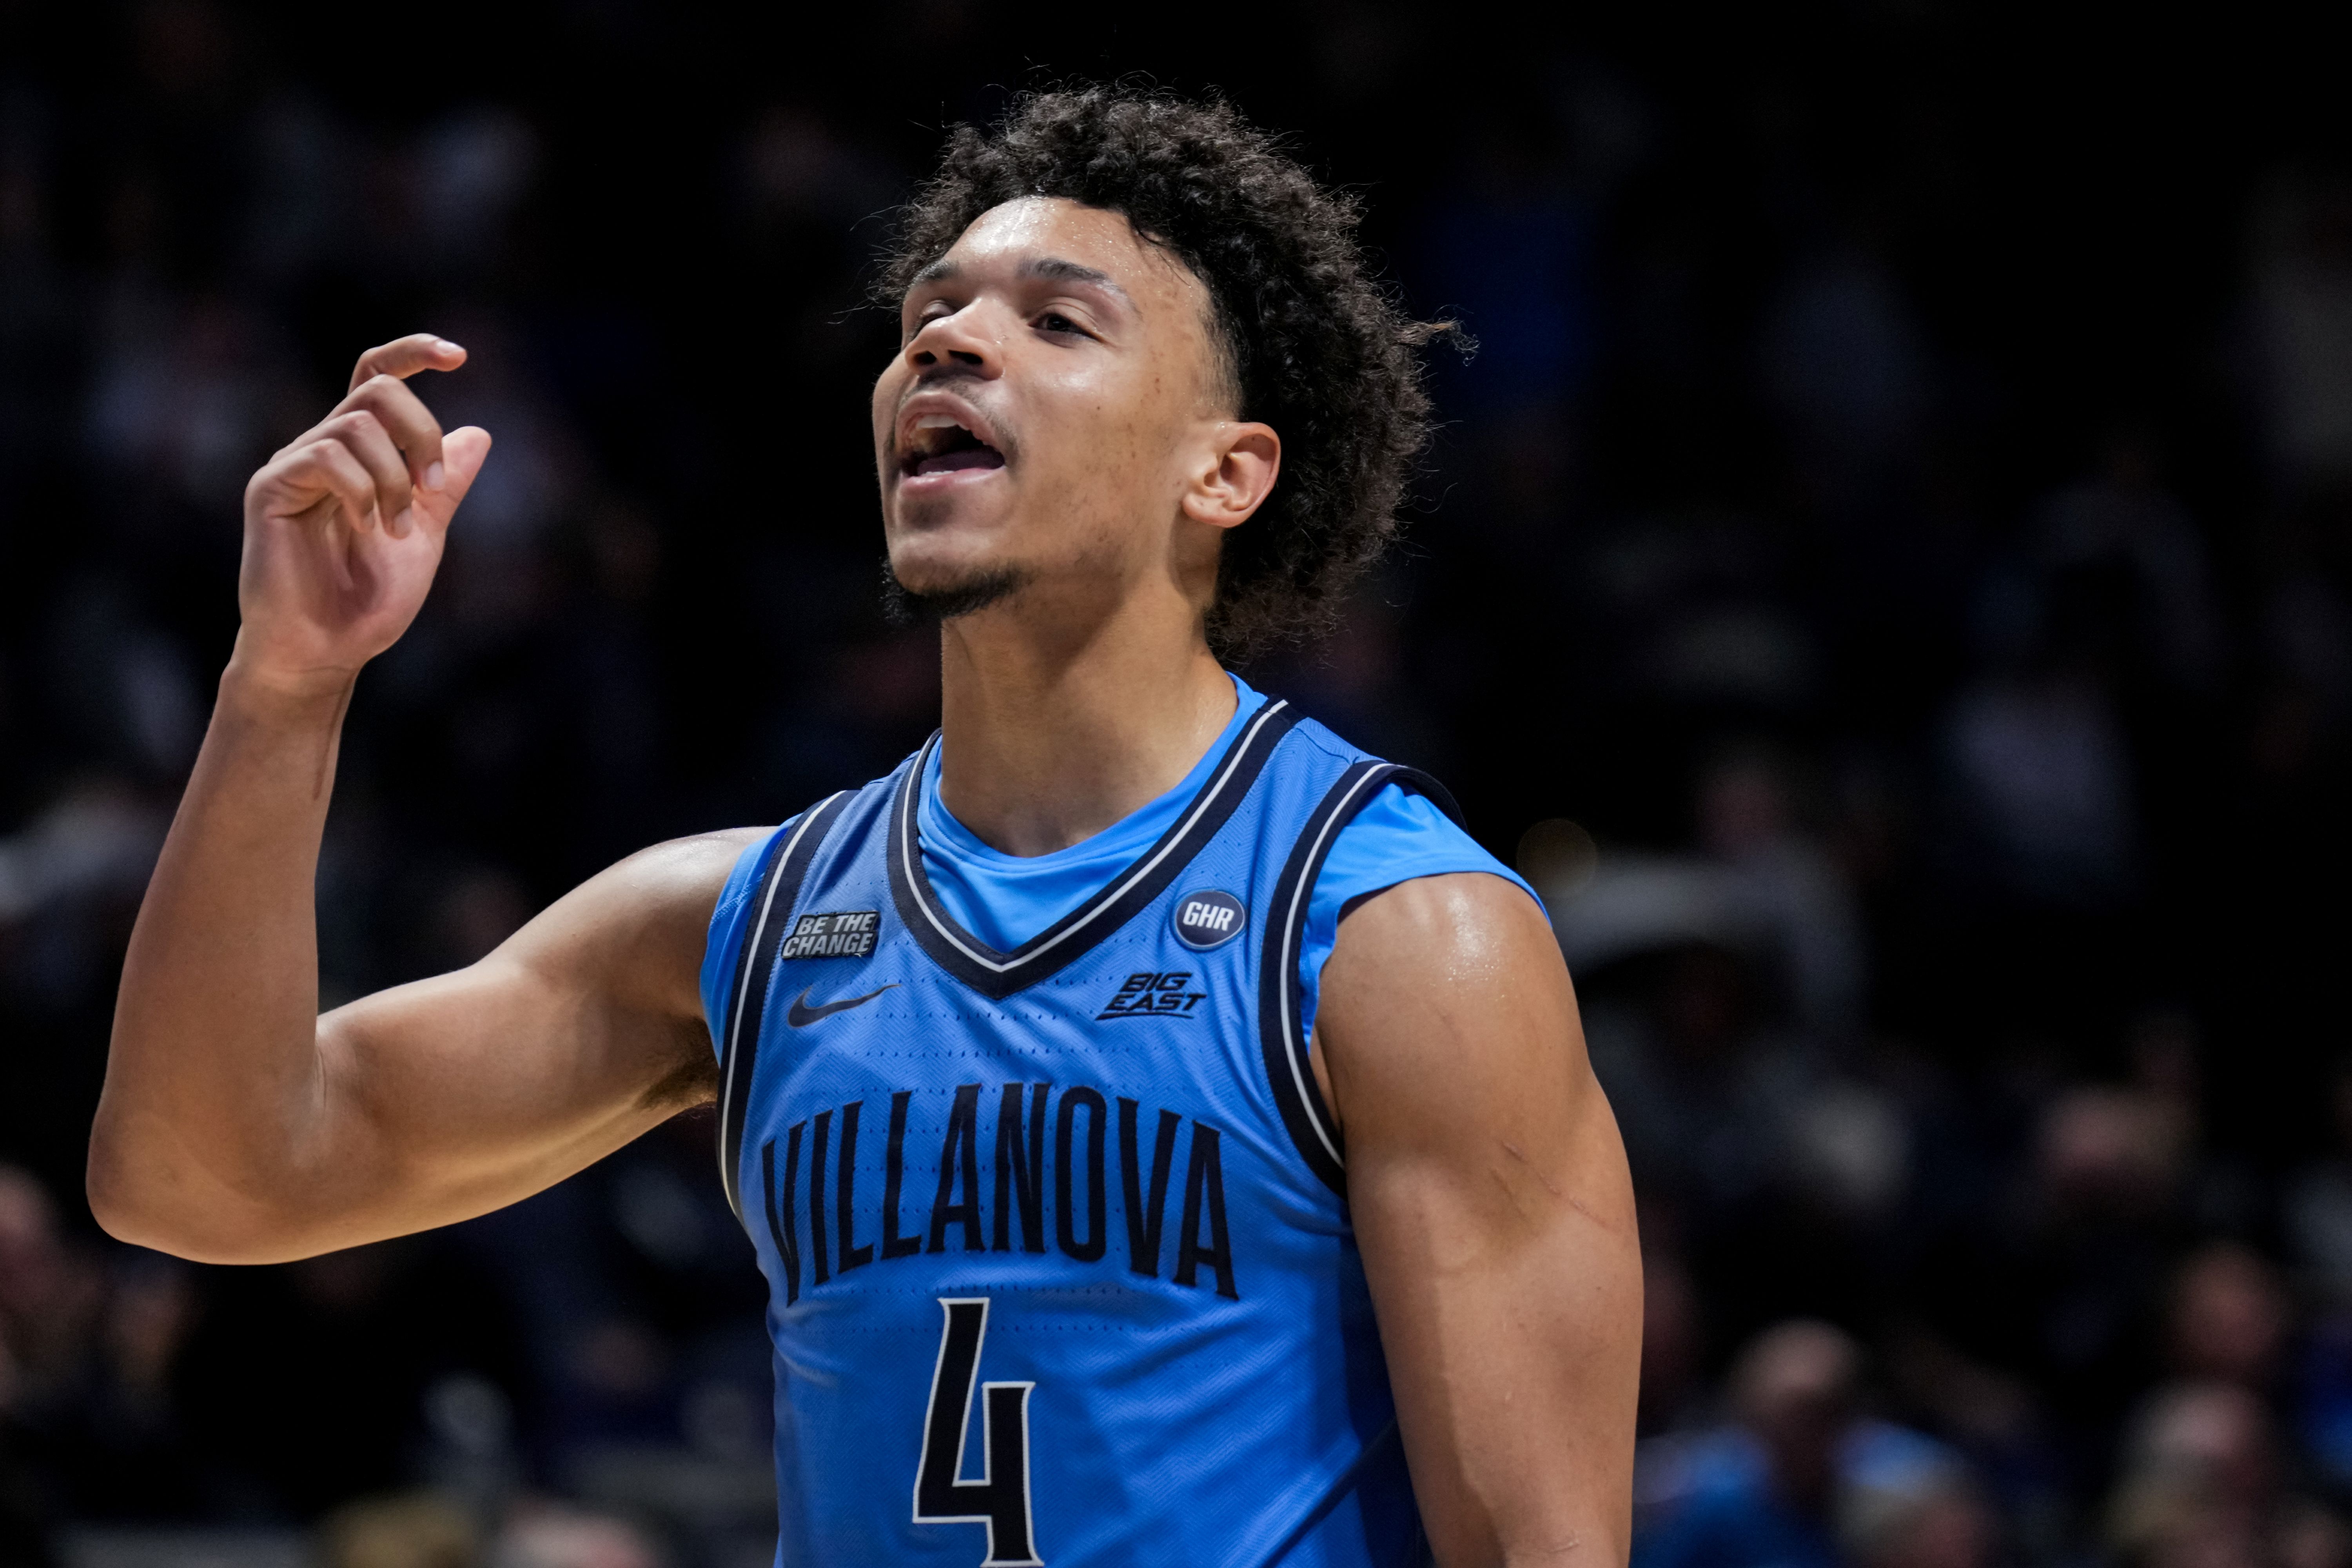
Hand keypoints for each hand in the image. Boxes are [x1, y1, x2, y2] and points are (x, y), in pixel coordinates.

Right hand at [233, 334, 491, 692]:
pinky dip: (363, 489)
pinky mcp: (269, 488)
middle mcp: (322, 449)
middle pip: (376, 391)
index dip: (414, 354)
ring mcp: (293, 466)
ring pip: (355, 425)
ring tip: (396, 530)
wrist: (327, 650)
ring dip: (394, 478)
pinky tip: (368, 527)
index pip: (378, 379)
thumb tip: (479, 433)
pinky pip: (325, 456)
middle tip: (432, 487)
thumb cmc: (367, 600)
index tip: (459, 357)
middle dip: (420, 431)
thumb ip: (445, 487)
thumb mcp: (425, 536)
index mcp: (359, 455)